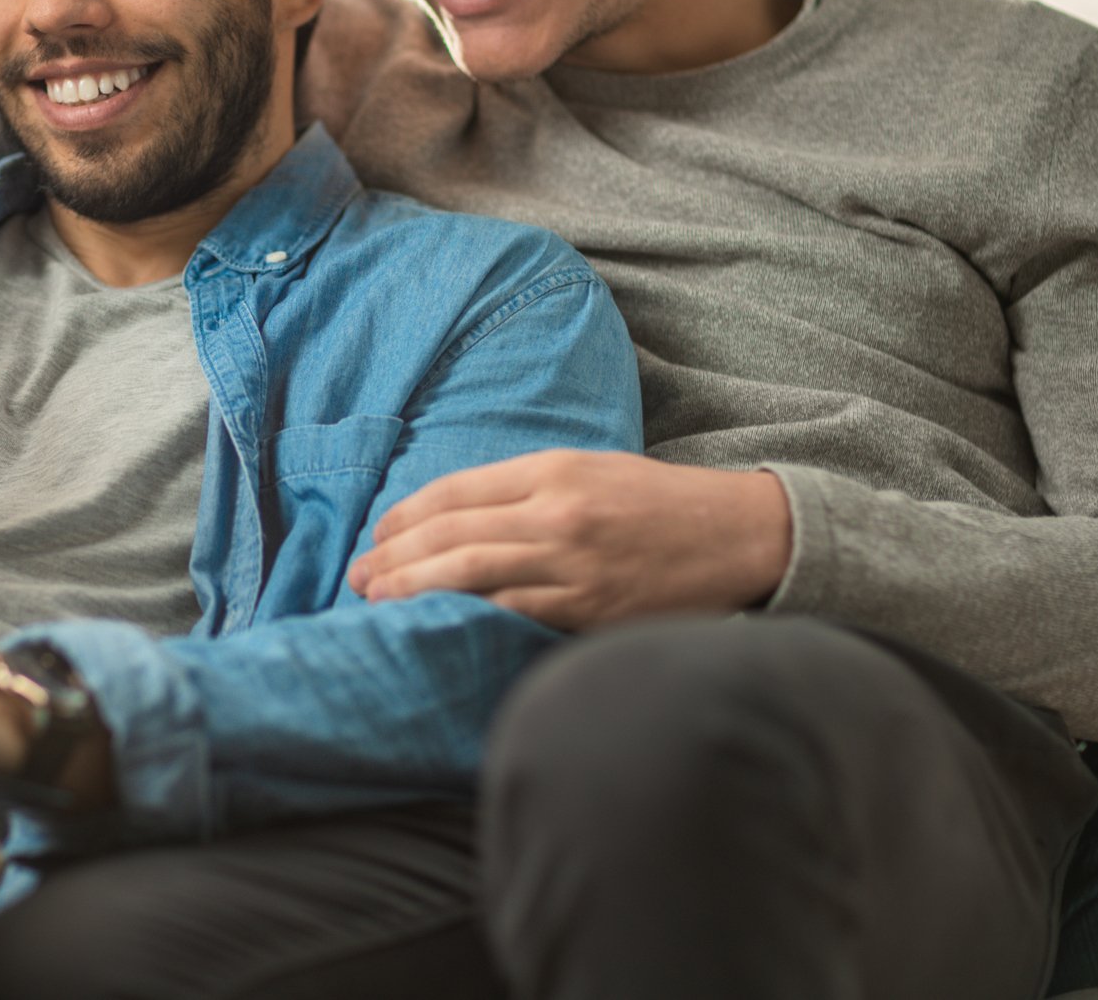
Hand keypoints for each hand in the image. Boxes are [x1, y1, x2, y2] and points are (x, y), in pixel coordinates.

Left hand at [347, 451, 791, 631]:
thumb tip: (455, 518)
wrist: (740, 535)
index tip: (376, 535)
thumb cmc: (659, 503)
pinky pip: (514, 614)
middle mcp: (556, 513)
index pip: (455, 492)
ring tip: (377, 601)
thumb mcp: (590, 471)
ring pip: (471, 575)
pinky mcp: (591, 610)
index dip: (405, 516)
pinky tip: (437, 626)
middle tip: (358, 577)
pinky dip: (468, 619)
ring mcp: (573, 565)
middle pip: (451, 534)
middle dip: (395, 557)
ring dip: (414, 589)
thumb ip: (525, 489)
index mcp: (552, 471)